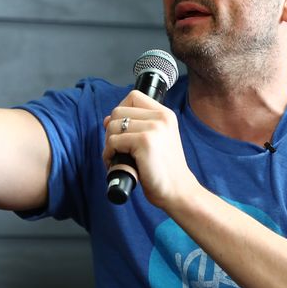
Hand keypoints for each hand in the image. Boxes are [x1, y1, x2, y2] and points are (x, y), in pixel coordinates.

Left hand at [102, 90, 197, 208]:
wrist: (178, 191)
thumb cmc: (164, 170)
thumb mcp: (157, 140)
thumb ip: (136, 126)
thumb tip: (108, 119)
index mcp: (165, 114)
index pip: (133, 96)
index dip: (121, 111)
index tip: (121, 130)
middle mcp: (161, 117)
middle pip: (118, 111)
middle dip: (111, 130)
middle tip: (118, 148)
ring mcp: (153, 128)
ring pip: (113, 126)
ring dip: (108, 144)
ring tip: (117, 157)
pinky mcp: (144, 142)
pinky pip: (113, 142)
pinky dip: (109, 154)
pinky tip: (118, 164)